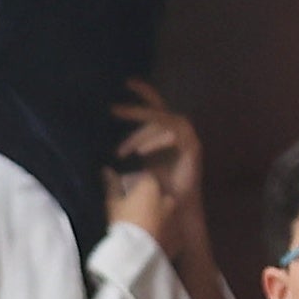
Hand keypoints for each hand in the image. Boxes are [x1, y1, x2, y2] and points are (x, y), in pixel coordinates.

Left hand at [108, 84, 206, 253]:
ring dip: (144, 133)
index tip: (124, 84)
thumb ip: (123, 171)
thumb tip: (105, 168)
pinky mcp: (193, 149)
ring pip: (164, 122)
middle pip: (159, 110)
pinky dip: (157, 141)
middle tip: (114, 110)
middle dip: (137, 107)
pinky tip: (142, 152)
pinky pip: (175, 135)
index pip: (151, 110)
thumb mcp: (134, 180)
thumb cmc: (158, 197)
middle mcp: (175, 135)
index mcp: (162, 137)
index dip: (141, 95)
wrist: (178, 215)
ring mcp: (186, 141)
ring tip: (129, 150)